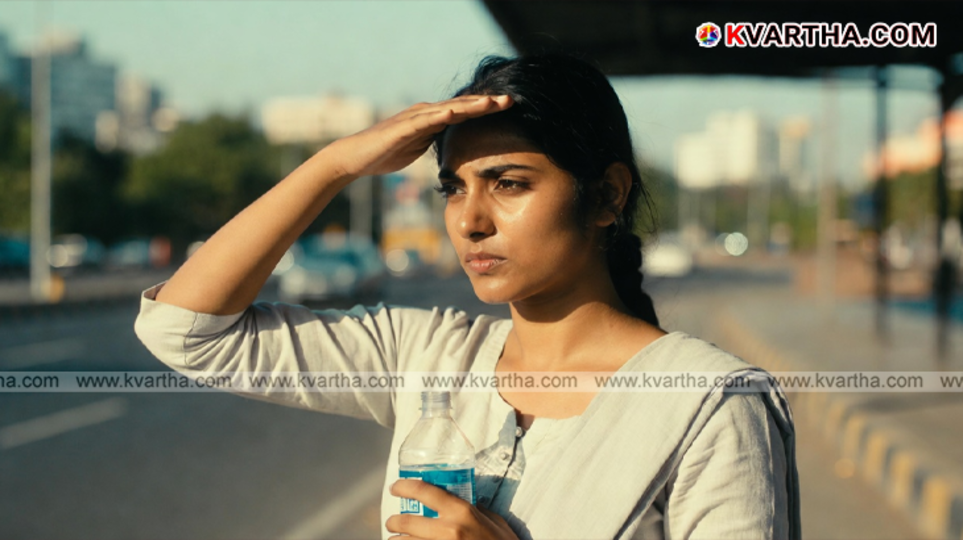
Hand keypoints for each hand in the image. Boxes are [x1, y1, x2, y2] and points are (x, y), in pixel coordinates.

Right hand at [324, 95, 512, 177]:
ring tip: (492, 103)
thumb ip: (437, 141)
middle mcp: (426, 113)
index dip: (488, 110)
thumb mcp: (420, 147)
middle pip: (462, 106)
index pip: (465, 112)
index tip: (510, 108)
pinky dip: (441, 115)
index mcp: (433, 119)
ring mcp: (415, 118)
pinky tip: (456, 112)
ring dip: (471, 105)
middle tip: (512, 100)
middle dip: (487, 103)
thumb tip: (456, 147)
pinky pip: (425, 120)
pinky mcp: (403, 127)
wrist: (357, 157)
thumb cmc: (387, 153)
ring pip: (448, 109)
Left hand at [387, 479, 518, 539]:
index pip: (425, 491)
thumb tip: (458, 502)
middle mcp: (448, 530)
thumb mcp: (493, 521)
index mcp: (461, 512)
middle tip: (392, 523)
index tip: (395, 487)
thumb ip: (475, 509)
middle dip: (393, 522)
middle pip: (406, 522)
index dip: (405, 487)